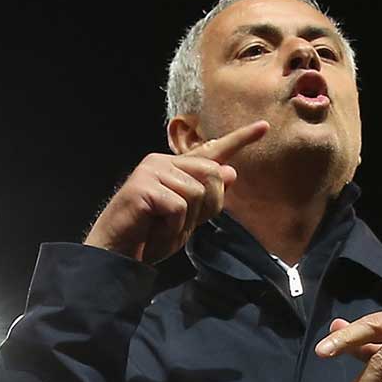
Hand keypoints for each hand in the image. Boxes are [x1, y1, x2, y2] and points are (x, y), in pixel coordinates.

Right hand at [84, 121, 269, 262]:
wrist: (116, 254)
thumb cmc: (150, 238)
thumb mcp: (187, 220)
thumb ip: (208, 198)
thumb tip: (230, 172)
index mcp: (175, 168)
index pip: (212, 152)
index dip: (240, 139)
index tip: (265, 127)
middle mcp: (162, 162)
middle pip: (212, 174)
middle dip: (207, 207)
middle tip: (181, 226)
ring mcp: (151, 170)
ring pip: (197, 192)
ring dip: (186, 221)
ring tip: (164, 229)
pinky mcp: (143, 185)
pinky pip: (179, 206)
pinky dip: (173, 227)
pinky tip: (156, 230)